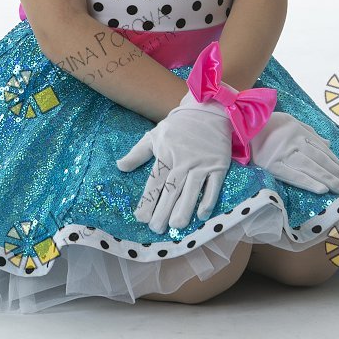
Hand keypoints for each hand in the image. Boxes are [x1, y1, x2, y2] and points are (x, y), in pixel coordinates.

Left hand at [116, 94, 232, 233]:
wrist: (209, 109)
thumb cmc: (179, 125)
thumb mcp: (155, 135)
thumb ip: (137, 153)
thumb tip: (119, 167)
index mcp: (166, 154)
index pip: (155, 182)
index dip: (147, 200)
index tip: (140, 218)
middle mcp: (183, 161)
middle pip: (171, 189)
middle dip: (163, 210)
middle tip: (156, 229)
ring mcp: (202, 164)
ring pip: (191, 190)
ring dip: (184, 209)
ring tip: (175, 226)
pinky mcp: (219, 165)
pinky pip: (213, 186)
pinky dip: (208, 200)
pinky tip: (201, 215)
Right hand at [250, 112, 338, 193]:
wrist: (239, 121)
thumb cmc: (266, 123)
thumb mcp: (290, 121)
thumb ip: (310, 133)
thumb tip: (329, 144)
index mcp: (299, 131)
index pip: (324, 150)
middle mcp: (295, 142)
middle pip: (321, 160)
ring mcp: (284, 153)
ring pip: (312, 167)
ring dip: (329, 179)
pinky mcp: (272, 164)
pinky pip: (293, 175)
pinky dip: (308, 182)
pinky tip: (322, 190)